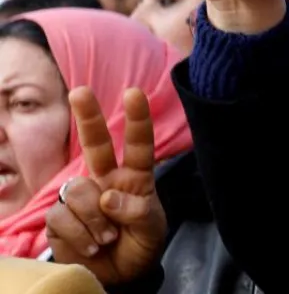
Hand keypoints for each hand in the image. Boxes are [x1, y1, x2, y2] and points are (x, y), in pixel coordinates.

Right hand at [45, 88, 167, 284]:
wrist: (121, 275)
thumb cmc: (141, 244)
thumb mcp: (152, 228)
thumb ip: (137, 210)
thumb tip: (107, 195)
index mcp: (135, 178)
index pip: (138, 145)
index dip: (137, 120)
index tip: (135, 93)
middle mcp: (106, 180)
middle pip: (96, 144)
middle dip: (89, 117)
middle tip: (80, 91)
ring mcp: (81, 198)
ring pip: (79, 190)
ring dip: (95, 220)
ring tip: (108, 239)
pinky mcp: (59, 218)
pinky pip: (63, 218)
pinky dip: (80, 235)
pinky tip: (91, 247)